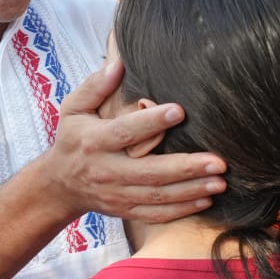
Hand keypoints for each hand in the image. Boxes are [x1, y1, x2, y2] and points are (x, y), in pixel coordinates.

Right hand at [45, 56, 226, 223]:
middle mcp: (107, 170)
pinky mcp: (125, 210)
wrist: (59, 185)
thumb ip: (95, 86)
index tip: (180, 111)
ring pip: (158, 195)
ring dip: (192, 190)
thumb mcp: (73, 109)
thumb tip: (119, 64)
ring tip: (220, 182)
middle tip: (218, 162)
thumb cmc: (73, 139)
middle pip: (151, 171)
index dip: (151, 122)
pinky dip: (181, 210)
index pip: (125, 132)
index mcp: (95, 141)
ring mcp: (117, 194)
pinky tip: (205, 199)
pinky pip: (156, 214)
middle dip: (187, 168)